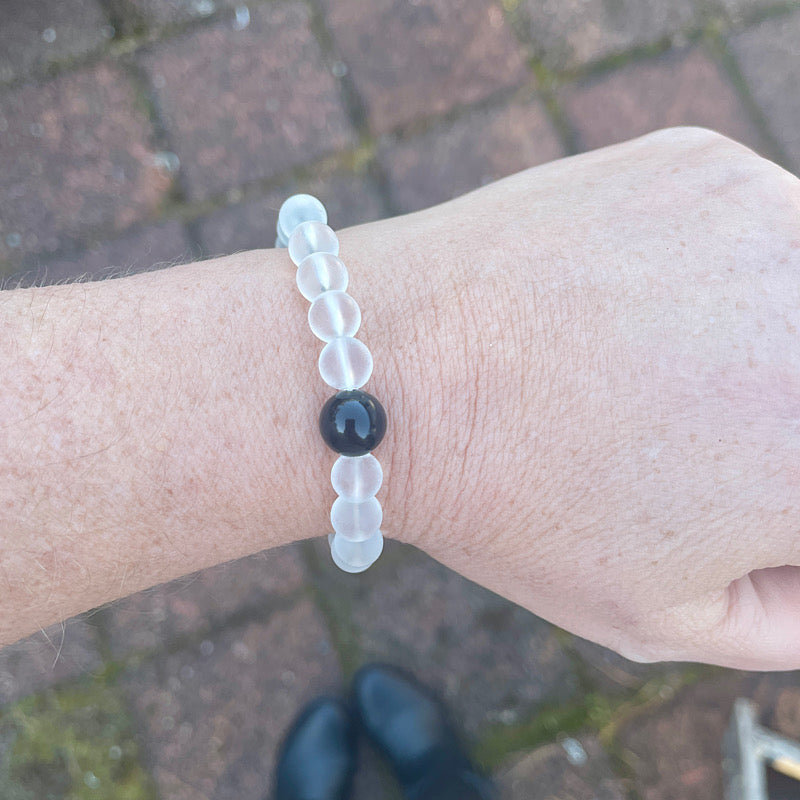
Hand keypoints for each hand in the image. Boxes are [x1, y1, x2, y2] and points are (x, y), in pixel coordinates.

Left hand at [354, 126, 799, 670]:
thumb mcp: (665, 615)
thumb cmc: (516, 503)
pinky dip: (717, 269)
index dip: (768, 498)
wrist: (395, 370)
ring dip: (767, 334)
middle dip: (774, 424)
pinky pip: (751, 226)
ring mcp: (770, 218)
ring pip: (796, 292)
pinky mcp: (703, 163)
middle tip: (693, 428)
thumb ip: (790, 613)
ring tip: (659, 368)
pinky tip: (630, 302)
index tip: (725, 490)